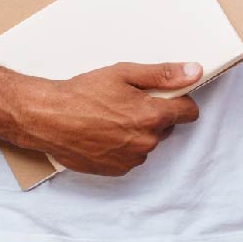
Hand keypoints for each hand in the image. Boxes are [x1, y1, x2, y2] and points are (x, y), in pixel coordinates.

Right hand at [10, 62, 202, 176]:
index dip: (179, 100)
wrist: (48, 118)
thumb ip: (162, 75)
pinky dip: (122, 146)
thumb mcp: (123, 73)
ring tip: (109, 118)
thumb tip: (193, 72)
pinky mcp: (117, 169)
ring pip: (147, 142)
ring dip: (137, 132)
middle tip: (125, 102)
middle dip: (152, 115)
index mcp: (152, 116)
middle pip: (165, 127)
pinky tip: (103, 133)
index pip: (189, 112)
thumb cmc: (82, 93)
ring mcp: (132, 158)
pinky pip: (131, 156)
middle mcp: (147, 141)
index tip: (165, 95)